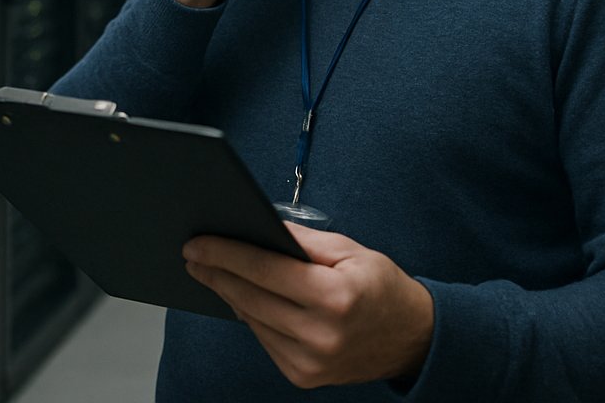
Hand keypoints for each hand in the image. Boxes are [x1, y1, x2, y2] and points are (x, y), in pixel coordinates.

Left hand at [183, 224, 433, 388]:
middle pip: (250, 298)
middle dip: (216, 273)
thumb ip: (303, 240)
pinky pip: (264, 340)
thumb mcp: (351, 251)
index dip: (225, 254)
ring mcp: (310, 362)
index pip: (265, 270)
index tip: (197, 244)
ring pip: (252, 321)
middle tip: (192, 254)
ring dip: (228, 294)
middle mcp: (321, 335)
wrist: (412, 339)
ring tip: (209, 271)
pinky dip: (249, 316)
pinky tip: (238, 297)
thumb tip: (261, 227)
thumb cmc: (382, 288)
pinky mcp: (303, 377)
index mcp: (335, 297)